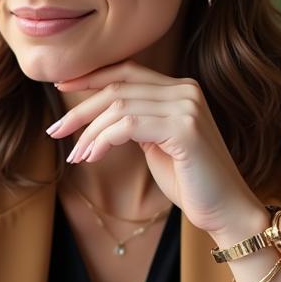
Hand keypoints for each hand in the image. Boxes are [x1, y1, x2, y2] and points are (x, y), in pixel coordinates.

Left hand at [47, 61, 262, 237]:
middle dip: (81, 108)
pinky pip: (127, 125)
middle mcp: (186, 90)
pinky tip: (92, 157)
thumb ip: (137, 121)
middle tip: (55, 130)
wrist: (225, 210)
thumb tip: (99, 114)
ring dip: (89, 132)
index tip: (61, 87)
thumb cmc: (190, 181)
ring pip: (119, 106)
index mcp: (181, 89)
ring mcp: (187, 107)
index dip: (91, 77)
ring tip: (76, 156)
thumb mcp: (157, 143)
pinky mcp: (184, 128)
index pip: (127, 71)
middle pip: (118, 87)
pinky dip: (103, 140)